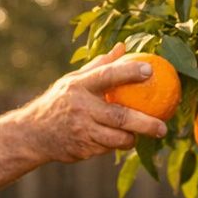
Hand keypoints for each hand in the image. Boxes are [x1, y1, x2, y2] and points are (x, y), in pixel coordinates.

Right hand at [15, 43, 168, 162]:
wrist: (34, 134)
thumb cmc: (60, 101)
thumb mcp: (73, 80)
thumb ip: (99, 66)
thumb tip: (123, 47)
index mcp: (79, 86)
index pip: (107, 75)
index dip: (129, 72)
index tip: (150, 69)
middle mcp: (81, 107)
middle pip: (119, 116)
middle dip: (145, 123)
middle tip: (163, 127)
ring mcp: (82, 130)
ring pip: (117, 138)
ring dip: (132, 138)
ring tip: (142, 135)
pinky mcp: (83, 149)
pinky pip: (108, 149)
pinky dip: (117, 145)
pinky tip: (122, 141)